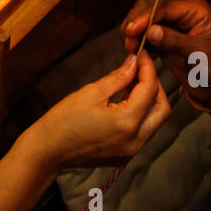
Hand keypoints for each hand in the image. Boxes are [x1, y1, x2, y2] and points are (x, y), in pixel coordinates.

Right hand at [32, 52, 170, 173]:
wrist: (47, 151)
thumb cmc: (63, 121)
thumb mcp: (91, 93)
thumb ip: (118, 77)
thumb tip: (133, 63)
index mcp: (127, 122)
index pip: (150, 89)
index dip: (148, 68)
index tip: (141, 55)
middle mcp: (135, 140)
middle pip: (162, 108)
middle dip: (155, 86)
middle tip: (140, 69)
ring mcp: (131, 151)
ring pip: (155, 121)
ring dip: (149, 100)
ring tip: (131, 83)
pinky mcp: (125, 155)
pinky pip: (143, 131)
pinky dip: (140, 114)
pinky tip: (125, 101)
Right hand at [121, 0, 210, 103]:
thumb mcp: (199, 55)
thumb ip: (175, 41)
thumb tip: (152, 31)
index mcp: (194, 12)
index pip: (164, 7)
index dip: (146, 17)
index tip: (132, 29)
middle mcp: (181, 16)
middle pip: (150, 10)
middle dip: (137, 22)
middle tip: (128, 39)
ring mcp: (172, 28)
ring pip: (145, 22)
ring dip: (135, 33)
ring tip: (130, 47)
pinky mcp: (165, 42)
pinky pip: (146, 37)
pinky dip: (139, 43)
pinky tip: (136, 52)